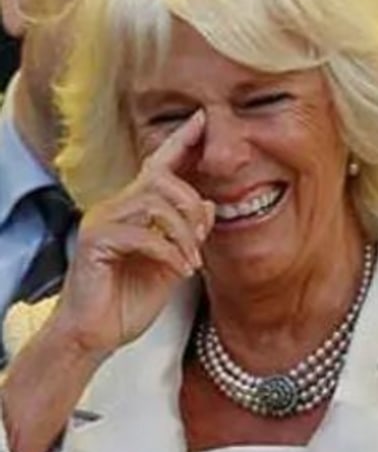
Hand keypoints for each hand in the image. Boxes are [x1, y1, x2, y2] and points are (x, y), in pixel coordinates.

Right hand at [50, 112, 214, 355]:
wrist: (97, 333)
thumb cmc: (131, 298)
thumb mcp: (173, 261)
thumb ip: (189, 233)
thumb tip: (209, 205)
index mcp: (136, 208)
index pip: (159, 165)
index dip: (181, 140)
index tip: (204, 118)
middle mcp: (116, 207)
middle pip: (161, 179)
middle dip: (191, 205)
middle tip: (201, 239)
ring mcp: (102, 221)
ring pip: (155, 203)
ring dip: (183, 234)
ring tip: (191, 261)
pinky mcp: (95, 241)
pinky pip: (142, 234)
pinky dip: (169, 252)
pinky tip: (180, 270)